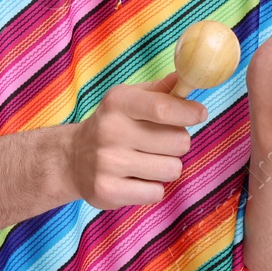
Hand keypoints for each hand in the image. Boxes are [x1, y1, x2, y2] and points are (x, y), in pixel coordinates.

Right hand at [65, 72, 207, 209]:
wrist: (72, 157)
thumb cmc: (112, 124)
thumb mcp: (129, 99)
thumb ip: (159, 90)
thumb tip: (186, 78)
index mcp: (117, 103)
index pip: (162, 108)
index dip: (188, 112)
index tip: (199, 114)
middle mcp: (110, 131)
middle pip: (178, 141)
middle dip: (177, 143)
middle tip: (161, 142)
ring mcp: (107, 162)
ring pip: (172, 169)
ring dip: (167, 166)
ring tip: (148, 161)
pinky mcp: (107, 190)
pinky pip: (156, 193)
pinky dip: (153, 188)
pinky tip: (137, 178)